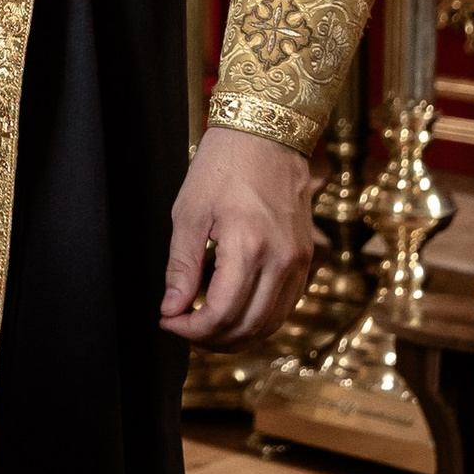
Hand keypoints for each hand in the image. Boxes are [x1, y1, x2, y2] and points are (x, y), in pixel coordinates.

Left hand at [160, 126, 314, 345]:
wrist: (268, 134)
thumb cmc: (224, 166)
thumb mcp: (189, 212)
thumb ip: (181, 266)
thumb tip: (172, 309)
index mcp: (248, 246)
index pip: (221, 314)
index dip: (190, 329)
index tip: (168, 321)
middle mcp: (281, 259)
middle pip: (247, 326)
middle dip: (210, 338)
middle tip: (182, 328)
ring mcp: (299, 261)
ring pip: (270, 323)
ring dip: (236, 335)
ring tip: (205, 327)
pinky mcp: (305, 258)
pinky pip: (285, 305)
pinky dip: (259, 319)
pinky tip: (234, 312)